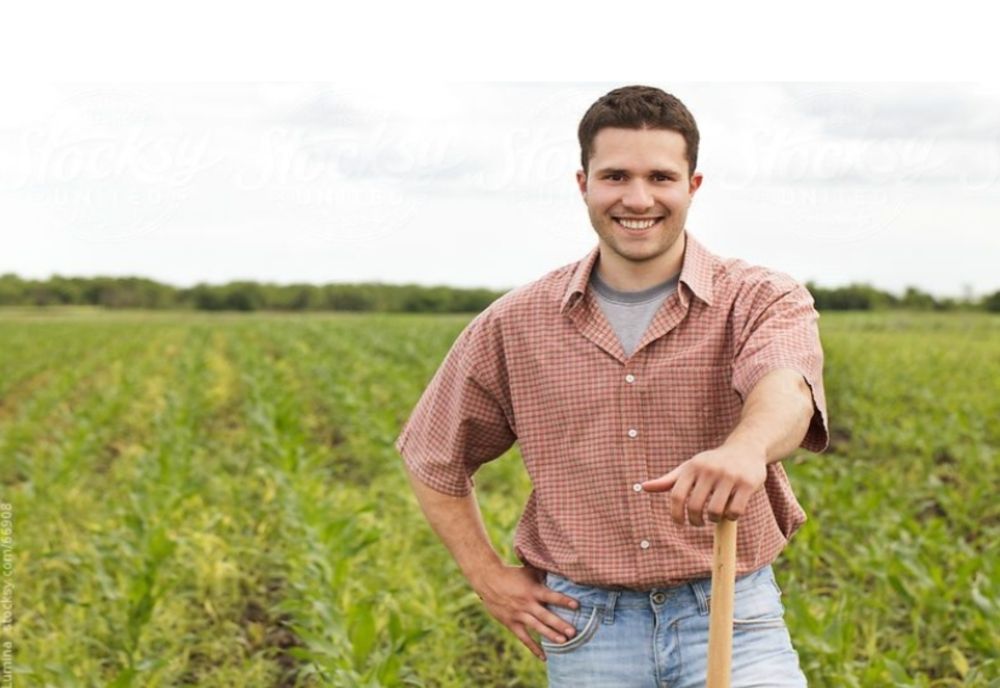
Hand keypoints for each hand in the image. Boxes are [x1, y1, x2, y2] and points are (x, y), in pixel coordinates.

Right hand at [471, 563, 580, 660]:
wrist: (488, 580)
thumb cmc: (511, 574)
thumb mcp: (528, 571)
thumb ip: (543, 573)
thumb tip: (560, 570)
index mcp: (532, 590)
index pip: (550, 596)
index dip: (563, 600)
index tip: (576, 606)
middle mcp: (526, 603)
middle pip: (545, 615)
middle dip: (559, 624)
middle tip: (573, 632)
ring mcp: (518, 614)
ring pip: (536, 627)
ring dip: (550, 635)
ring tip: (563, 642)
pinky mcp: (511, 623)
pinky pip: (524, 638)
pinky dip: (534, 648)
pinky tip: (544, 657)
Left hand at [640, 442, 767, 525]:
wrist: (746, 448)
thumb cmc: (712, 463)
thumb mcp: (689, 467)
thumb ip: (668, 480)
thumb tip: (643, 486)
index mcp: (692, 467)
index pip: (676, 495)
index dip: (675, 514)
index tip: (680, 523)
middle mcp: (709, 470)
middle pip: (695, 506)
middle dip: (695, 521)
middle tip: (699, 523)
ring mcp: (729, 476)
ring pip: (715, 511)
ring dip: (714, 519)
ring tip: (715, 516)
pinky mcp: (747, 483)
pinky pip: (735, 510)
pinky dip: (731, 517)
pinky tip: (731, 512)